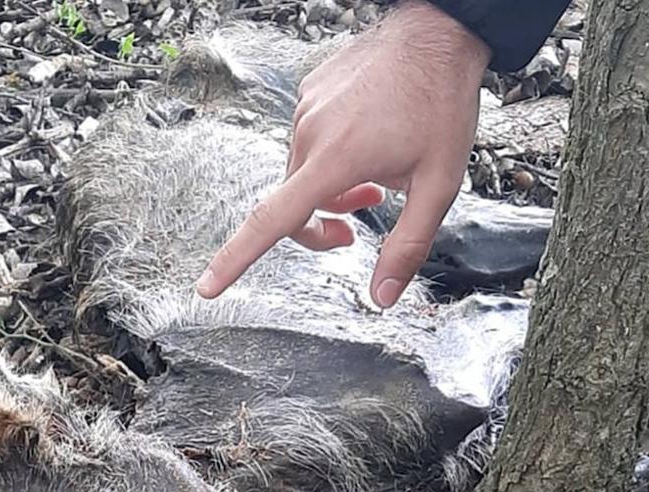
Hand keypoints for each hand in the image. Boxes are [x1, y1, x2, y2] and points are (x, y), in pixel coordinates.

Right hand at [195, 0, 491, 307]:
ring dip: (330, 188)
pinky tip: (370, 140)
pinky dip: (331, 156)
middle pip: (292, 204)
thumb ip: (408, 247)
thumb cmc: (441, 104)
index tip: (206, 287)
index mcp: (335, 159)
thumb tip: (381, 298)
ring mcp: (307, 109)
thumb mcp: (439, 186)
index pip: (272, 221)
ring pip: (303, 173)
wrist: (439, 35)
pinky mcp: (310, 92)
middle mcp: (311, 132)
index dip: (234, 259)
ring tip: (377, 177)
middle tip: (364, 219)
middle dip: (322, 223)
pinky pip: (310, 140)